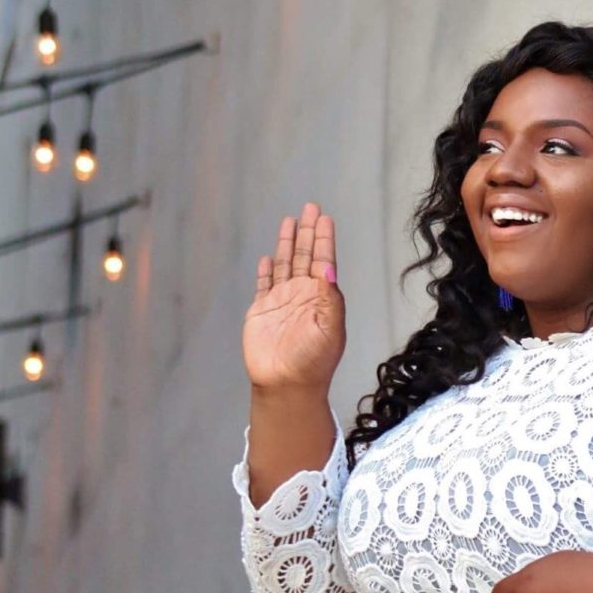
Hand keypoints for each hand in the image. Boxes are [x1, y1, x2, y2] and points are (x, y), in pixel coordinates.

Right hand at [242, 202, 345, 396]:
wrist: (287, 386)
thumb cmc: (314, 361)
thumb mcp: (330, 328)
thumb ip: (330, 298)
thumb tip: (329, 268)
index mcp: (322, 297)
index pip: (323, 260)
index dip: (323, 238)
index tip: (324, 217)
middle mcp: (303, 294)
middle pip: (305, 255)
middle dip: (308, 231)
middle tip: (311, 206)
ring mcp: (282, 301)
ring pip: (285, 264)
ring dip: (288, 243)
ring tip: (290, 220)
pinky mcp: (262, 311)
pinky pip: (264, 284)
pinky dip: (266, 269)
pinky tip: (269, 256)